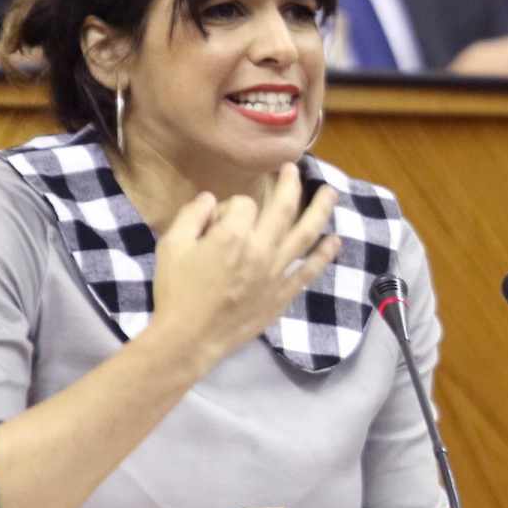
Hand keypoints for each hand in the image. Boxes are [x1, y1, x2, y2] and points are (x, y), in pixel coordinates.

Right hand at [150, 163, 339, 371]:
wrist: (188, 339)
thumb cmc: (176, 291)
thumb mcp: (171, 245)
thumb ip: (193, 214)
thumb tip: (211, 199)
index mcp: (232, 235)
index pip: (244, 204)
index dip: (231, 206)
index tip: (218, 220)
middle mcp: (260, 249)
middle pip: (284, 208)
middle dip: (292, 184)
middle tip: (295, 169)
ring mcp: (276, 273)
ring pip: (306, 234)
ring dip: (320, 210)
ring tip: (331, 192)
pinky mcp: (282, 294)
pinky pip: (309, 271)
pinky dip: (324, 255)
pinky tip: (335, 241)